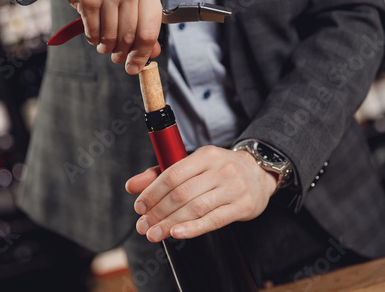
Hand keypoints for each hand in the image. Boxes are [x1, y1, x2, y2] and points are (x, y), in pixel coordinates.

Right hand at [48, 0, 161, 73]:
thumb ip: (146, 18)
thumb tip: (152, 51)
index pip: (149, 32)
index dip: (143, 55)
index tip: (136, 66)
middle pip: (129, 38)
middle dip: (123, 54)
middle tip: (118, 58)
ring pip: (110, 37)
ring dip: (107, 47)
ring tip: (105, 45)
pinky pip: (92, 31)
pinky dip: (93, 39)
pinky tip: (95, 33)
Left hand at [125, 146, 277, 241]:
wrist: (259, 172)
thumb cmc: (218, 170)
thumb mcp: (192, 165)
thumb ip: (160, 175)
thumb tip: (131, 186)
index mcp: (205, 155)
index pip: (172, 174)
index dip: (153, 193)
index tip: (140, 207)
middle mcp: (220, 169)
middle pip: (182, 193)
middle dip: (158, 212)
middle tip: (144, 226)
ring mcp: (233, 187)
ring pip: (196, 208)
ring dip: (171, 223)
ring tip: (155, 234)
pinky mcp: (243, 206)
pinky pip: (214, 220)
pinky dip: (193, 228)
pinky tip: (177, 234)